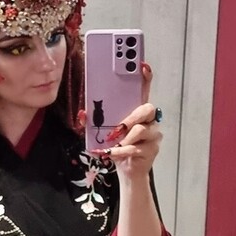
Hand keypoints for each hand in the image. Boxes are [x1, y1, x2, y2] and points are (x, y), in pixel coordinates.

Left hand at [105, 63, 162, 183]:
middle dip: (130, 117)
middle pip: (146, 109)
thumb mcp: (102, 132)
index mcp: (137, 110)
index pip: (144, 89)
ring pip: (141, 130)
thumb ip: (94, 121)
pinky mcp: (152, 149)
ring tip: (113, 144)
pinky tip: (112, 153)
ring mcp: (152, 133)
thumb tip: (83, 113)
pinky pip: (136, 147)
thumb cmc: (117, 145)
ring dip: (124, 138)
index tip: (141, 65)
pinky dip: (121, 151)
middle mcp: (149, 119)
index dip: (145, 77)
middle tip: (117, 127)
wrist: (128, 169)